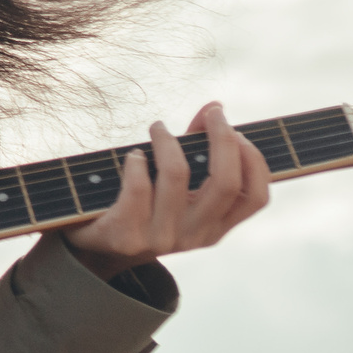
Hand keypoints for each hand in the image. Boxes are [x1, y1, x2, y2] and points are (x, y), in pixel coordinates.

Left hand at [59, 101, 270, 279]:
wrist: (96, 246)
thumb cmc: (144, 205)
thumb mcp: (176, 184)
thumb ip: (198, 145)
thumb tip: (216, 105)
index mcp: (215, 228)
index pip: (256, 198)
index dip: (254, 160)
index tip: (238, 131)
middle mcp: (194, 237)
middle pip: (225, 183)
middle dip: (222, 138)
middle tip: (212, 114)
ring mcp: (162, 240)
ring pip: (178, 175)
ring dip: (168, 141)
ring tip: (158, 128)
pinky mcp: (127, 235)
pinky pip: (139, 187)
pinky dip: (137, 161)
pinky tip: (133, 155)